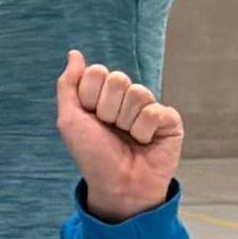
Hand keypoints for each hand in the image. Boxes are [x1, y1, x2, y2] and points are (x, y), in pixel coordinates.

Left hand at [52, 49, 183, 220]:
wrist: (117, 184)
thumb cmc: (93, 155)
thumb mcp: (69, 120)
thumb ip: (68, 85)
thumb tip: (74, 54)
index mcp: (102, 95)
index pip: (97, 73)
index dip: (89, 97)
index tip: (90, 118)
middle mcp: (126, 98)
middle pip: (117, 79)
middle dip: (107, 109)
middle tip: (110, 129)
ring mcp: (149, 107)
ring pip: (138, 93)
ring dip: (126, 122)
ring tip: (127, 137)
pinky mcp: (169, 119)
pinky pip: (155, 111)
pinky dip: (144, 131)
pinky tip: (145, 142)